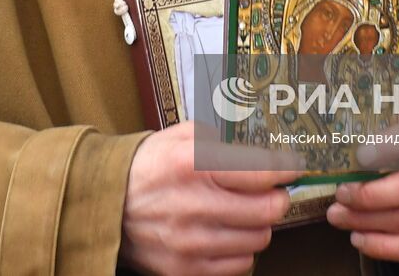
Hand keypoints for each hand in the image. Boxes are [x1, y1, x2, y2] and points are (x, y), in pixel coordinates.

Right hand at [120, 120, 303, 275]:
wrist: (106, 205)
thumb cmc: (149, 166)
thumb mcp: (181, 136)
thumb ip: (223, 139)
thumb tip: (265, 151)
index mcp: (194, 165)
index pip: (263, 172)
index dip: (286, 168)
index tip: (293, 167)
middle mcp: (194, 206)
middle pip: (269, 211)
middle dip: (277, 199)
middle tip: (271, 192)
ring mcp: (190, 243)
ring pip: (258, 240)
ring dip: (258, 226)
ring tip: (244, 214)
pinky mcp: (184, 270)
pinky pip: (239, 265)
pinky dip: (240, 250)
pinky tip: (227, 235)